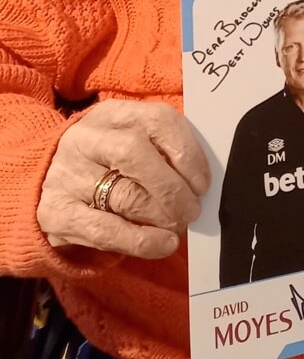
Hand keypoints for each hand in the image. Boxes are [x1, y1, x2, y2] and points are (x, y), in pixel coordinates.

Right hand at [37, 100, 209, 259]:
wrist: (45, 184)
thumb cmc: (104, 162)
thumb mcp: (128, 140)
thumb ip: (161, 149)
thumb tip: (200, 180)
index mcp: (111, 114)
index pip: (158, 120)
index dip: (187, 152)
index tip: (203, 182)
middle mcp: (85, 139)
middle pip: (136, 154)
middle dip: (172, 187)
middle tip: (193, 208)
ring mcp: (67, 175)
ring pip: (125, 195)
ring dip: (162, 215)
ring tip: (179, 225)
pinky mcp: (56, 213)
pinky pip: (106, 230)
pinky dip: (142, 240)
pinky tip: (164, 244)